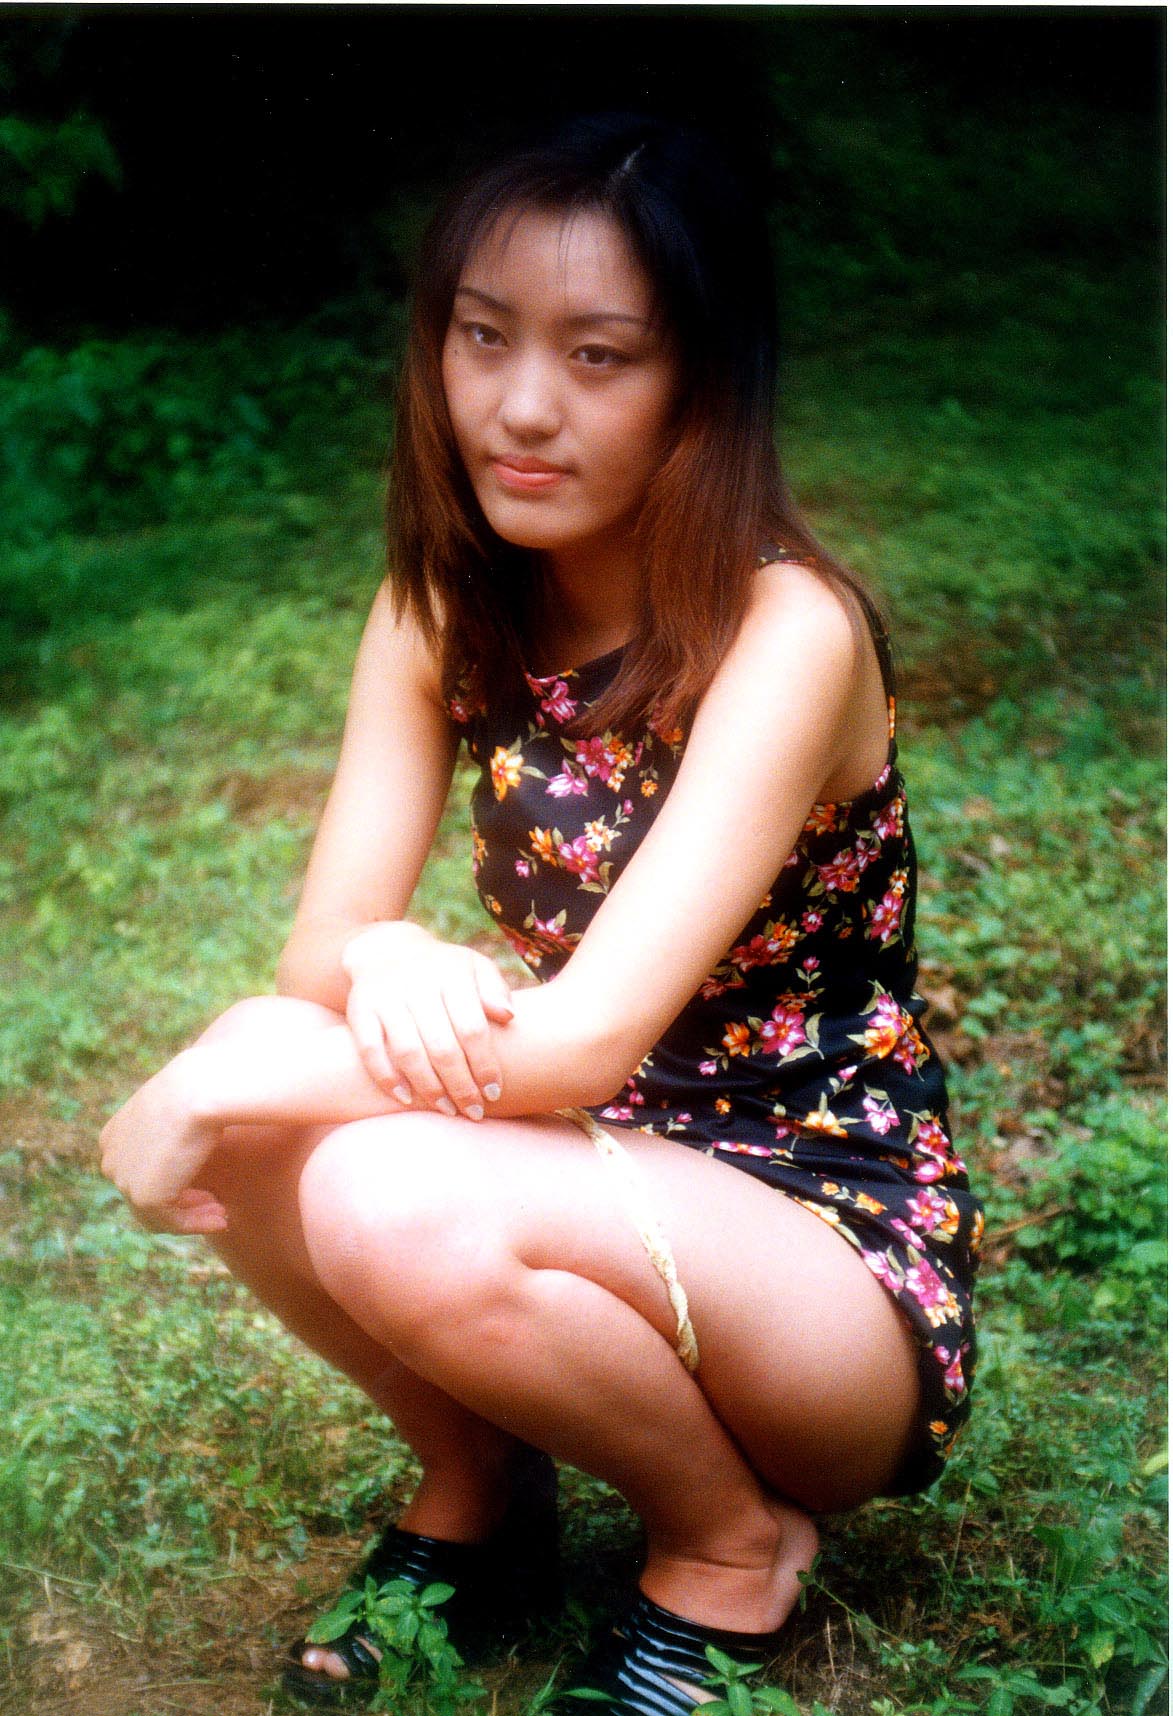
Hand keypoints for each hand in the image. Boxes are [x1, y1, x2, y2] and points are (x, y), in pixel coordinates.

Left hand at [99, 1051, 226, 1233]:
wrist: (204, 1088)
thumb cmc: (202, 1086)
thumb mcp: (179, 1106)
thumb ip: (173, 1128)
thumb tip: (186, 1146)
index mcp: (114, 1136)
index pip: (139, 1174)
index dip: (173, 1186)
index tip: (206, 1188)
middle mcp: (112, 1158)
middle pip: (145, 1197)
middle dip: (183, 1204)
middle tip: (217, 1206)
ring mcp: (124, 1179)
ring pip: (157, 1215)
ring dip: (192, 1218)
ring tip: (221, 1215)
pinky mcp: (144, 1196)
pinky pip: (173, 1222)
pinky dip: (197, 1225)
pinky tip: (222, 1219)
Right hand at [342, 921, 514, 1119]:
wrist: (386, 950)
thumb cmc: (444, 969)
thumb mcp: (473, 966)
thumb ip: (494, 989)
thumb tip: (508, 1017)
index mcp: (451, 974)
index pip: (472, 1028)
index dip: (484, 1064)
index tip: (493, 1092)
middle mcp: (417, 984)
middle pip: (442, 1046)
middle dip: (460, 1085)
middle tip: (473, 1111)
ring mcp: (386, 997)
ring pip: (409, 1053)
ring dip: (429, 1088)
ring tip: (446, 1109)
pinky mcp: (360, 1010)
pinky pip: (371, 1050)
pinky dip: (387, 1077)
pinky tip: (406, 1098)